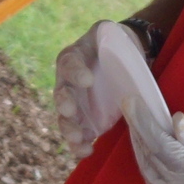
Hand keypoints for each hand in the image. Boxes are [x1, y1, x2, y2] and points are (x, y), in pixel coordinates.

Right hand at [51, 20, 115, 158]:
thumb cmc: (114, 43)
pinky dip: (79, 145)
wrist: (121, 60)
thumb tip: (119, 39)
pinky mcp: (85, 120)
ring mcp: (75, 104)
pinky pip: (78, 134)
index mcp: (72, 58)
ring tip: (77, 139)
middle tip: (69, 111)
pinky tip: (86, 151)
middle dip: (65, 105)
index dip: (76, 72)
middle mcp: (68, 82)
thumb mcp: (109, 32)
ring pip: (65, 118)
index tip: (88, 80)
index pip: (69, 63)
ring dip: (69, 129)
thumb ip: (108, 34)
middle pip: (61, 94)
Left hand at [124, 94, 183, 183]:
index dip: (143, 122)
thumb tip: (176, 122)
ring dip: (141, 152)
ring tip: (138, 131)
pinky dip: (150, 170)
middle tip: (131, 111)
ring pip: (149, 175)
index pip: (160, 143)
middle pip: (149, 159)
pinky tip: (150, 157)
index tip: (131, 103)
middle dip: (138, 134)